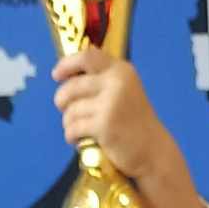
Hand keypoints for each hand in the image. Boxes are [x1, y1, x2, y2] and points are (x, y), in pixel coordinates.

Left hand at [53, 51, 168, 183]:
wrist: (153, 151)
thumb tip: (67, 75)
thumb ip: (102, 79)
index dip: (66, 64)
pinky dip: (71, 136)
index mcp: (120, 70)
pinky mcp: (103, 125)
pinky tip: (77, 140)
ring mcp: (110, 104)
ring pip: (71, 110)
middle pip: (72, 86)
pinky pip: (73, 128)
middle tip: (65, 110)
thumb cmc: (135, 122)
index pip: (86, 57)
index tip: (56, 75)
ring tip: (77, 129)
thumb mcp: (125, 91)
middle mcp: (116, 82)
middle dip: (62, 100)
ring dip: (68, 122)